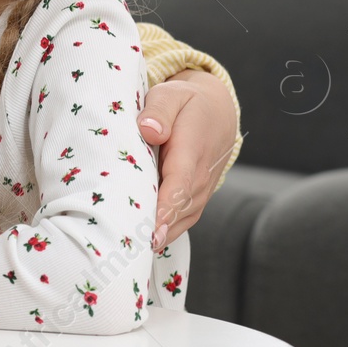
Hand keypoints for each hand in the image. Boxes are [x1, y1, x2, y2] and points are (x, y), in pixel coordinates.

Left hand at [138, 68, 239, 248]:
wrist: (216, 112)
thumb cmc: (185, 103)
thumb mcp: (171, 95)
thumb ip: (159, 111)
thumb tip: (150, 131)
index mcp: (192, 149)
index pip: (180, 182)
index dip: (167, 207)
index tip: (152, 228)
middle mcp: (200, 174)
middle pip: (180, 207)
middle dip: (158, 229)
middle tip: (131, 248)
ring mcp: (201, 189)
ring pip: (182, 217)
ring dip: (162, 235)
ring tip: (134, 252)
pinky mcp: (196, 196)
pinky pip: (183, 217)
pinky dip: (167, 231)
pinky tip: (145, 244)